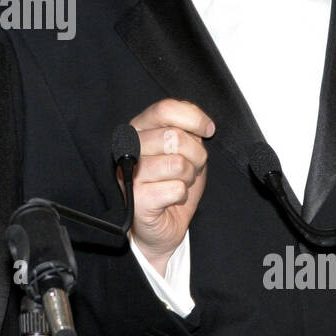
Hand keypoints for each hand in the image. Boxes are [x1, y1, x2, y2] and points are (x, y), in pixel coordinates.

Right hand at [123, 99, 214, 274]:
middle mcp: (129, 149)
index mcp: (139, 130)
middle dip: (195, 155)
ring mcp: (129, 174)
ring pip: (178, 163)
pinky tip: (171, 199)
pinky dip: (182, 195)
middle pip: (174, 137)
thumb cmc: (171, 185)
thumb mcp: (184, 152)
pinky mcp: (136, 199)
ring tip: (180, 184)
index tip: (207, 130)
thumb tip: (203, 126)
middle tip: (191, 168)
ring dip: (189, 177)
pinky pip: (176, 189)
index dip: (193, 118)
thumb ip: (189, 133)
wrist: (161, 226)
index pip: (165, 109)